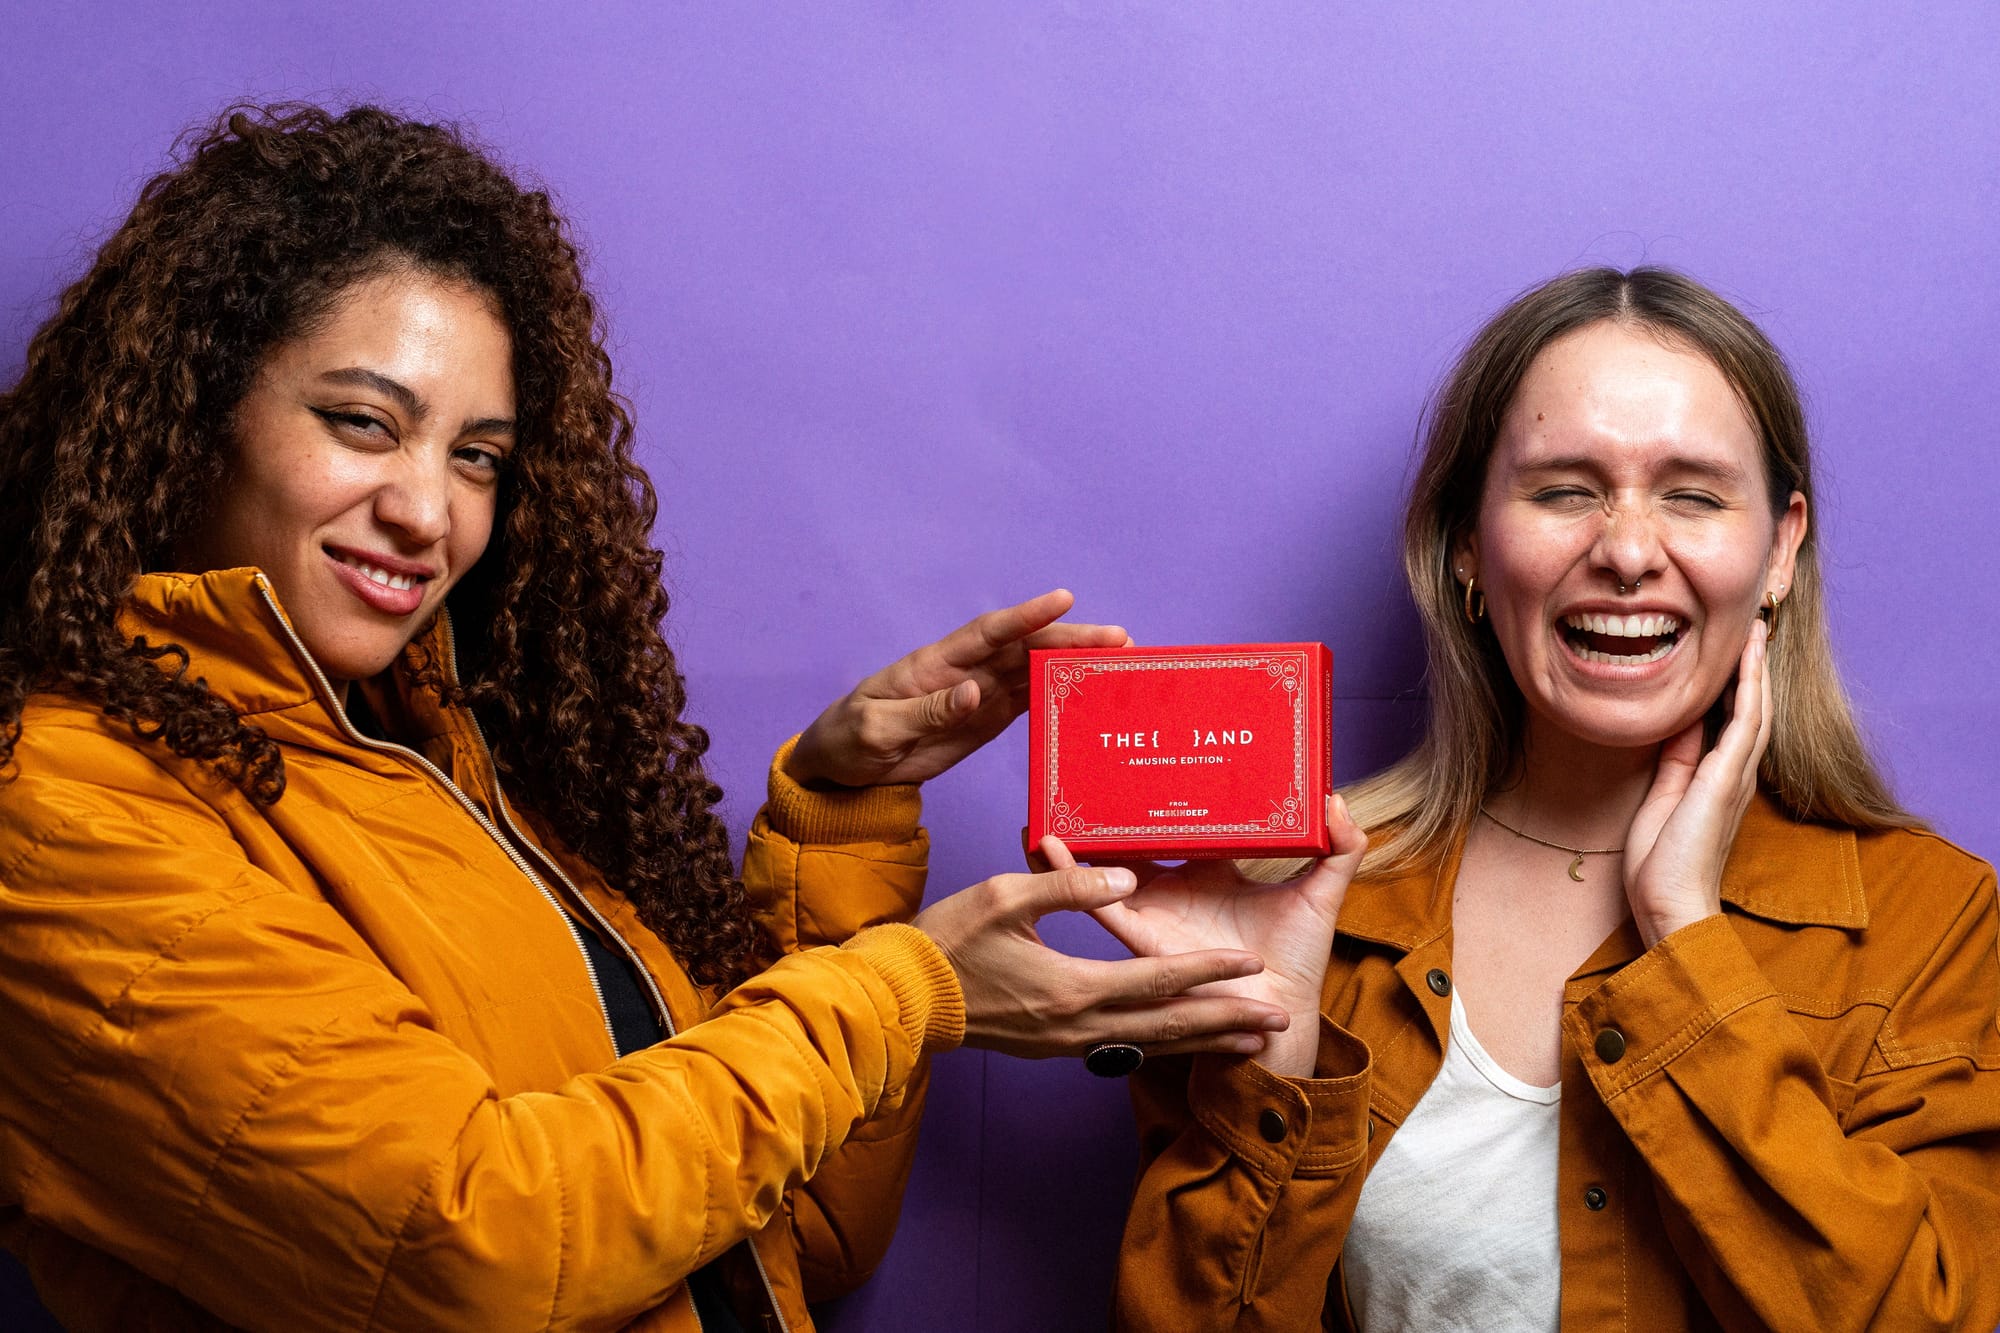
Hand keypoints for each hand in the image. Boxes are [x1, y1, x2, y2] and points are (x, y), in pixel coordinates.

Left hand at [786, 589, 1129, 788]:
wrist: (839, 771)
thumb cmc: (848, 739)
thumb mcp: (876, 729)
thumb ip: (925, 712)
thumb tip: (974, 693)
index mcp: (934, 664)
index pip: (988, 632)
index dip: (1027, 616)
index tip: (1065, 600)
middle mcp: (964, 672)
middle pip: (1025, 649)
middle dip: (1071, 640)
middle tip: (1121, 638)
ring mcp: (977, 696)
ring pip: (1034, 673)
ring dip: (1075, 666)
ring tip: (1120, 662)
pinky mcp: (984, 721)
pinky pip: (1027, 704)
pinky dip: (1059, 697)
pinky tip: (1090, 696)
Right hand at [911, 862, 1291, 1058]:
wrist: (901, 1001)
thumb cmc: (948, 942)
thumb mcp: (1005, 898)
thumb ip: (1069, 886)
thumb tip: (1125, 877)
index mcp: (1074, 988)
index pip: (1160, 978)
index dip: (1210, 970)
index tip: (1254, 963)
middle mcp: (1081, 1026)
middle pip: (1171, 1025)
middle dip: (1228, 1021)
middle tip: (1280, 1019)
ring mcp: (1068, 1044)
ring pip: (1152, 1044)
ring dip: (1204, 1041)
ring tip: (1250, 1039)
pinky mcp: (1055, 1047)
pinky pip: (1126, 1048)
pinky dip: (1164, 1045)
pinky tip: (1182, 1039)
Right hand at [1063, 796, 1368, 1077]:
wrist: (1282, 1013)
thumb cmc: (1297, 959)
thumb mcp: (1321, 894)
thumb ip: (1338, 848)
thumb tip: (1335, 799)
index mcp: (1205, 872)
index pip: (1170, 824)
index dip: (1149, 796)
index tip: (1133, 759)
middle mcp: (1172, 889)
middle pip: (1126, 842)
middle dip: (1097, 813)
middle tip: (1073, 773)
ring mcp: (1151, 912)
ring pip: (1101, 869)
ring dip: (1072, 842)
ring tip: (1044, 806)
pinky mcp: (1138, 937)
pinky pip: (1098, 904)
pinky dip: (1071, 877)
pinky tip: (1048, 846)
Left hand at [1624, 619, 1770, 948]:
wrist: (1669, 903)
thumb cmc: (1662, 862)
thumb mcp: (1663, 797)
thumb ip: (1676, 761)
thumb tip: (1682, 723)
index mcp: (1717, 779)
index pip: (1732, 721)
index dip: (1735, 684)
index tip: (1729, 649)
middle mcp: (1734, 774)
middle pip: (1752, 708)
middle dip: (1752, 667)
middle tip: (1753, 627)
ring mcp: (1734, 776)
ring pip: (1755, 708)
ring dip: (1756, 668)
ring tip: (1756, 630)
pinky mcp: (1725, 780)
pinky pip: (1745, 724)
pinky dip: (1749, 689)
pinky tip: (1749, 661)